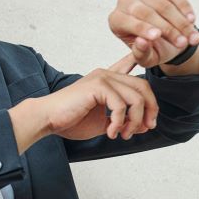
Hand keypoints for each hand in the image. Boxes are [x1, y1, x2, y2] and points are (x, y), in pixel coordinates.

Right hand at [40, 52, 158, 140]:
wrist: (48, 120)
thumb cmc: (71, 121)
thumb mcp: (104, 122)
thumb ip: (124, 121)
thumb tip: (145, 125)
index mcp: (107, 80)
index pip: (130, 65)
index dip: (142, 64)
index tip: (148, 66)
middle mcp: (106, 74)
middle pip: (143, 86)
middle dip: (150, 110)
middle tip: (144, 128)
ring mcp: (102, 78)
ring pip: (136, 98)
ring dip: (134, 121)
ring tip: (124, 135)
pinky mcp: (97, 86)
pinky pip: (121, 106)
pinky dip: (119, 123)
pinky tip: (111, 132)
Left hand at [108, 0, 198, 67]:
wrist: (166, 35)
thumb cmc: (153, 48)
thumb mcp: (147, 58)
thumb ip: (141, 54)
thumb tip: (142, 42)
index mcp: (116, 20)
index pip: (129, 23)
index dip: (143, 29)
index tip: (157, 36)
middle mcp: (125, 2)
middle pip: (147, 13)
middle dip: (168, 29)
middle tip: (183, 43)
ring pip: (163, 4)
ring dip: (180, 21)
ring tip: (192, 37)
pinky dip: (184, 7)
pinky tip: (191, 20)